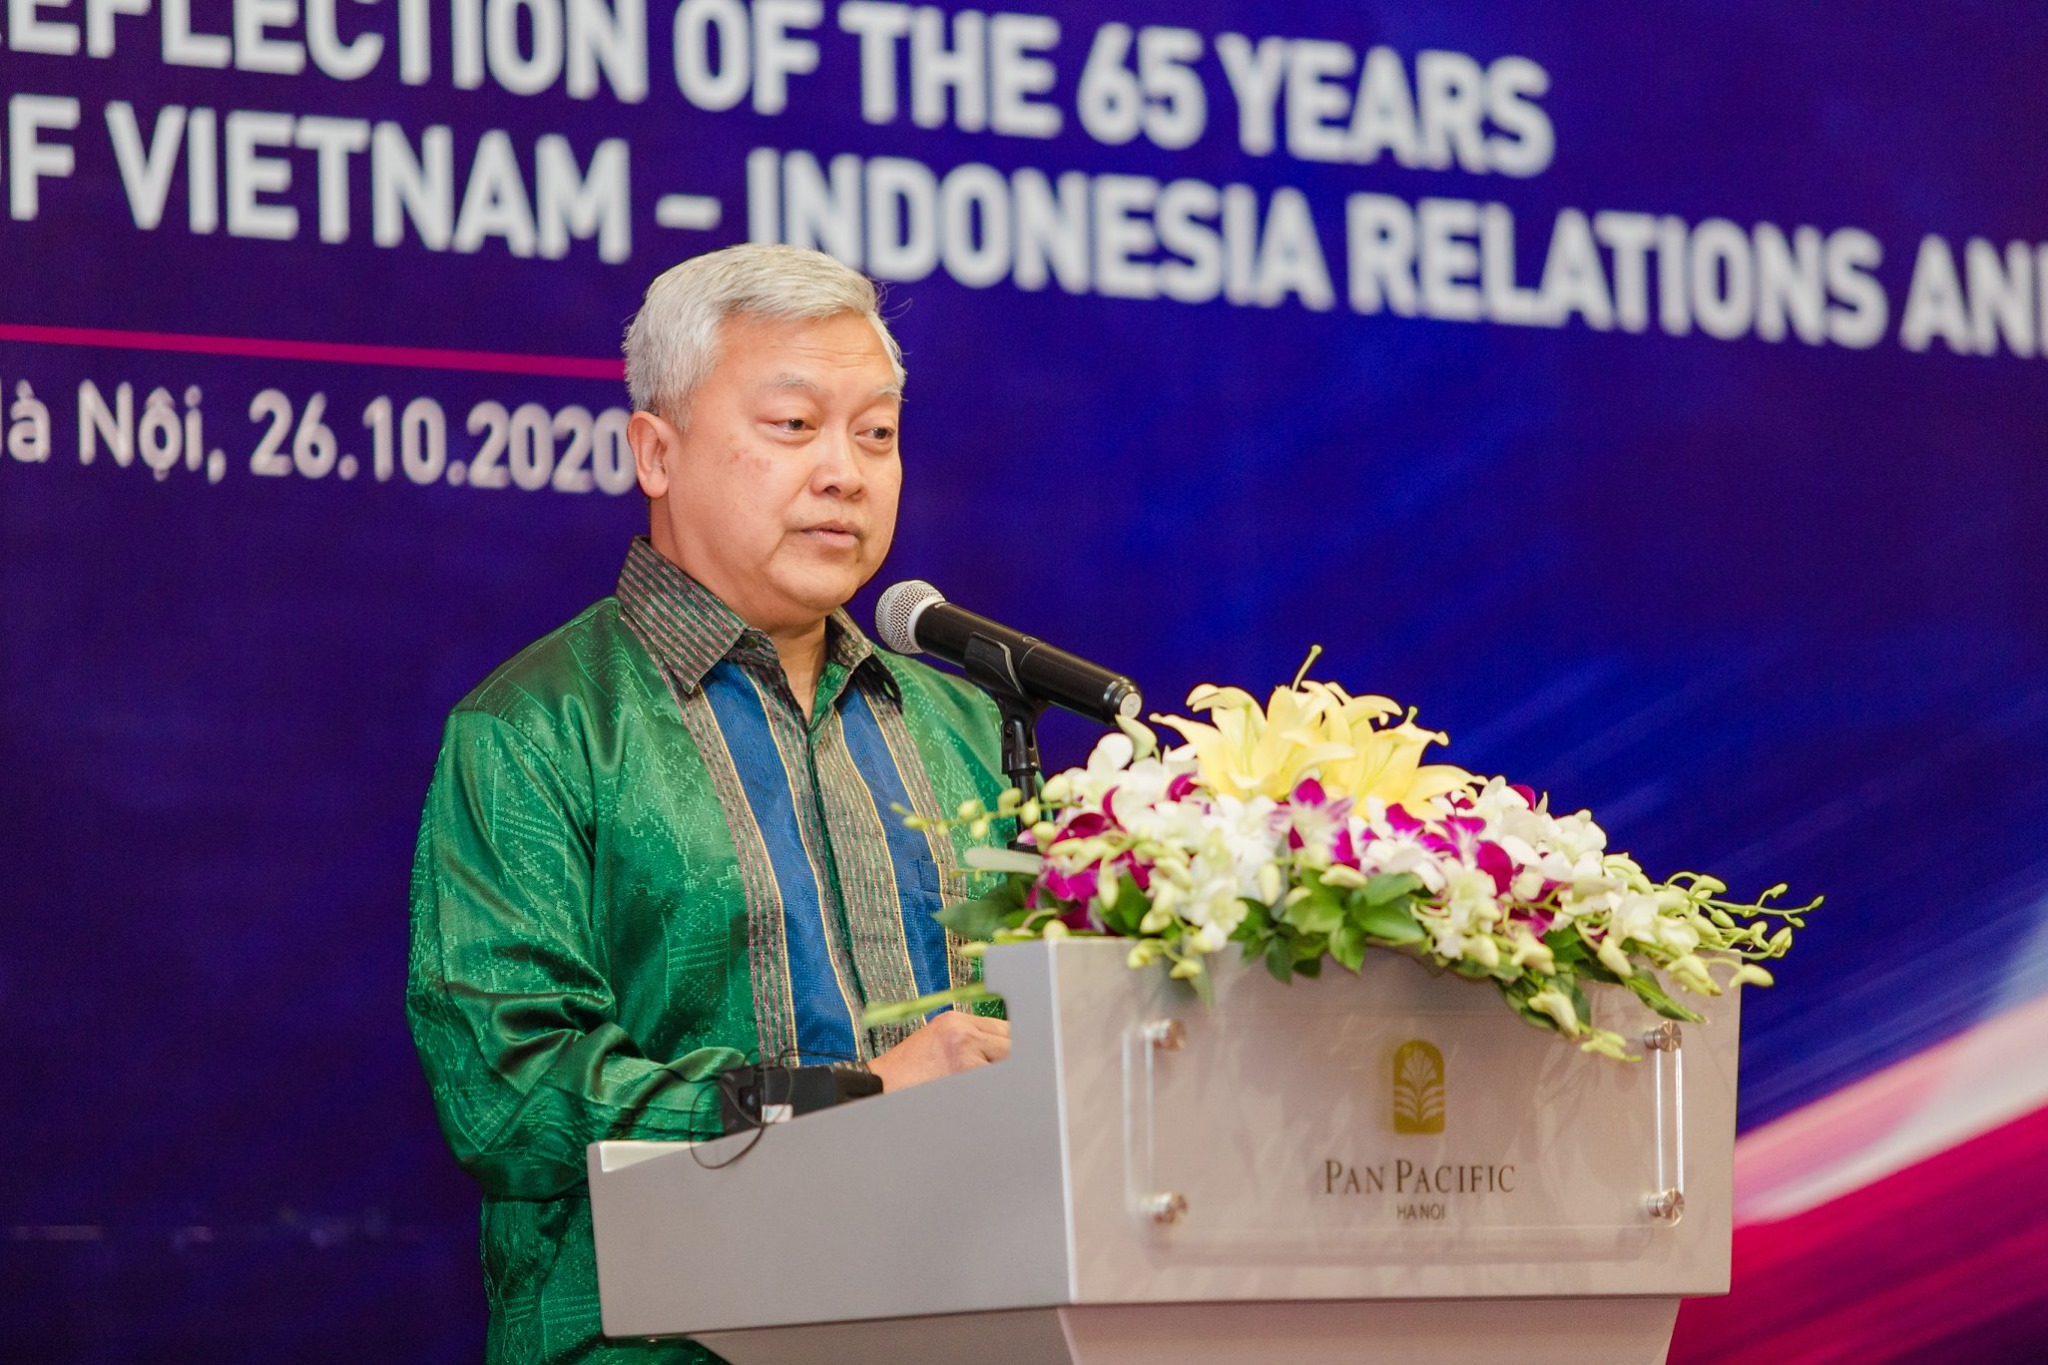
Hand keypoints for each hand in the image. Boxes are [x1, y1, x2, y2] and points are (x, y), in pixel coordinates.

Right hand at [868, 1011, 1009, 1091]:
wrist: (879, 1087)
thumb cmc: (908, 1074)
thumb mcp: (939, 1044)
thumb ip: (972, 1043)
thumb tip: (1006, 1054)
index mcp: (957, 1021)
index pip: (1004, 1028)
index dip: (1014, 1046)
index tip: (1022, 1060)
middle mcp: (963, 1030)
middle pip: (1011, 1041)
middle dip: (1015, 1061)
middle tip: (1018, 1080)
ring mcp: (966, 1050)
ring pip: (1009, 1061)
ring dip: (1010, 1077)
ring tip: (1005, 1092)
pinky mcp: (966, 1069)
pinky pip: (997, 1079)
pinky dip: (999, 1090)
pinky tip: (991, 1100)